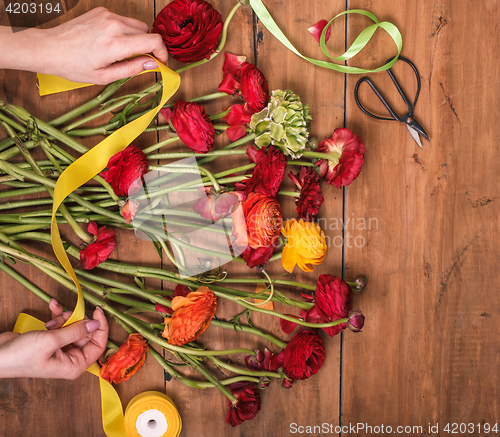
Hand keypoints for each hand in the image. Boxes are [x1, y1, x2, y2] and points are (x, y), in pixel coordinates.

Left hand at [0, 7, 167, 83]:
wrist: (49, 48)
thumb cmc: (74, 66)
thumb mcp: (105, 76)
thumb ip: (132, 69)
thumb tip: (152, 64)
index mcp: (116, 44)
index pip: (153, 41)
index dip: (162, 52)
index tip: (161, 62)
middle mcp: (114, 25)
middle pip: (147, 33)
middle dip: (149, 47)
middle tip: (141, 61)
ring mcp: (107, 15)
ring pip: (137, 26)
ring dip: (137, 39)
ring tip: (124, 52)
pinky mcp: (102, 11)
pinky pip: (123, 20)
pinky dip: (125, 31)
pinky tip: (112, 42)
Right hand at [0, 299, 108, 379]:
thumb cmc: (21, 356)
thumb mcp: (52, 341)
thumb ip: (76, 331)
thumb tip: (96, 323)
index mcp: (75, 365)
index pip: (98, 345)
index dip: (101, 327)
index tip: (98, 310)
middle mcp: (71, 358)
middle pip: (86, 333)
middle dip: (78, 320)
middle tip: (70, 312)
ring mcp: (61, 349)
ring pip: (74, 326)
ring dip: (66, 317)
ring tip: (54, 318)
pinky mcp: (52, 340)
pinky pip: (62, 324)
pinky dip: (58, 316)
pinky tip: (51, 307)